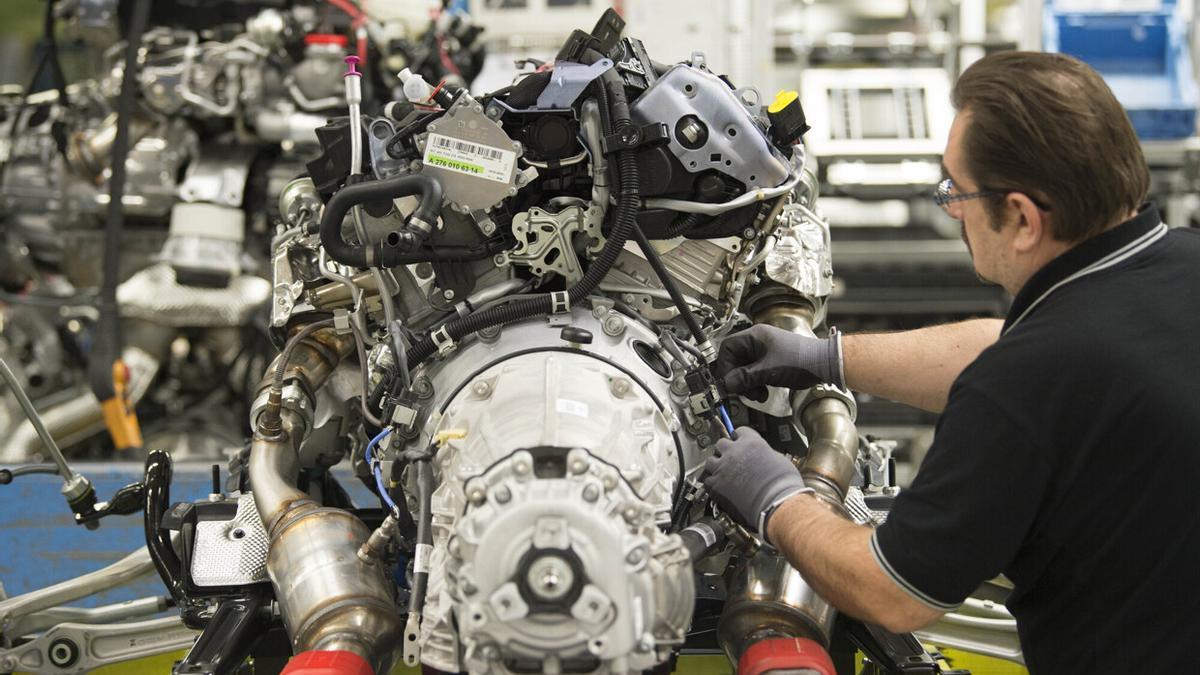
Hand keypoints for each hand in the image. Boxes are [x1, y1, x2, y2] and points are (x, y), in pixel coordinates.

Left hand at [702, 427, 810, 542]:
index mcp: (751, 442)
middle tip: (730, 458)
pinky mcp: (716, 485)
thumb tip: (764, 457)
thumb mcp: (780, 460)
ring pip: (710, 460)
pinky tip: (719, 487)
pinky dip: (712, 483)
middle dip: (725, 450)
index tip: (739, 441)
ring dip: (715, 465)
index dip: (740, 437)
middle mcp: (734, 452)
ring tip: (722, 473)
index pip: (739, 431)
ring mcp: (723, 468)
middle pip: (721, 443)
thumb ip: (766, 454)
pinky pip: (707, 480)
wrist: (776, 502)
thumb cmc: (783, 484)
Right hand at [716, 324, 842, 400]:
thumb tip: (727, 383)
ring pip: (745, 369)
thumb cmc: (802, 361)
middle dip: (738, 379)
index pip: (728, 348)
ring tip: (757, 394)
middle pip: (735, 360)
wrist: (825, 365)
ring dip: (748, 384)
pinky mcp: (771, 362)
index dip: (725, 366)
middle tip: (743, 391)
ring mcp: (765, 352)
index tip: (728, 382)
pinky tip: (763, 392)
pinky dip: (756, 384)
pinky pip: (755, 373)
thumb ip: (745, 377)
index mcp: (755, 336)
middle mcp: (758, 342)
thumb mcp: (768, 371)